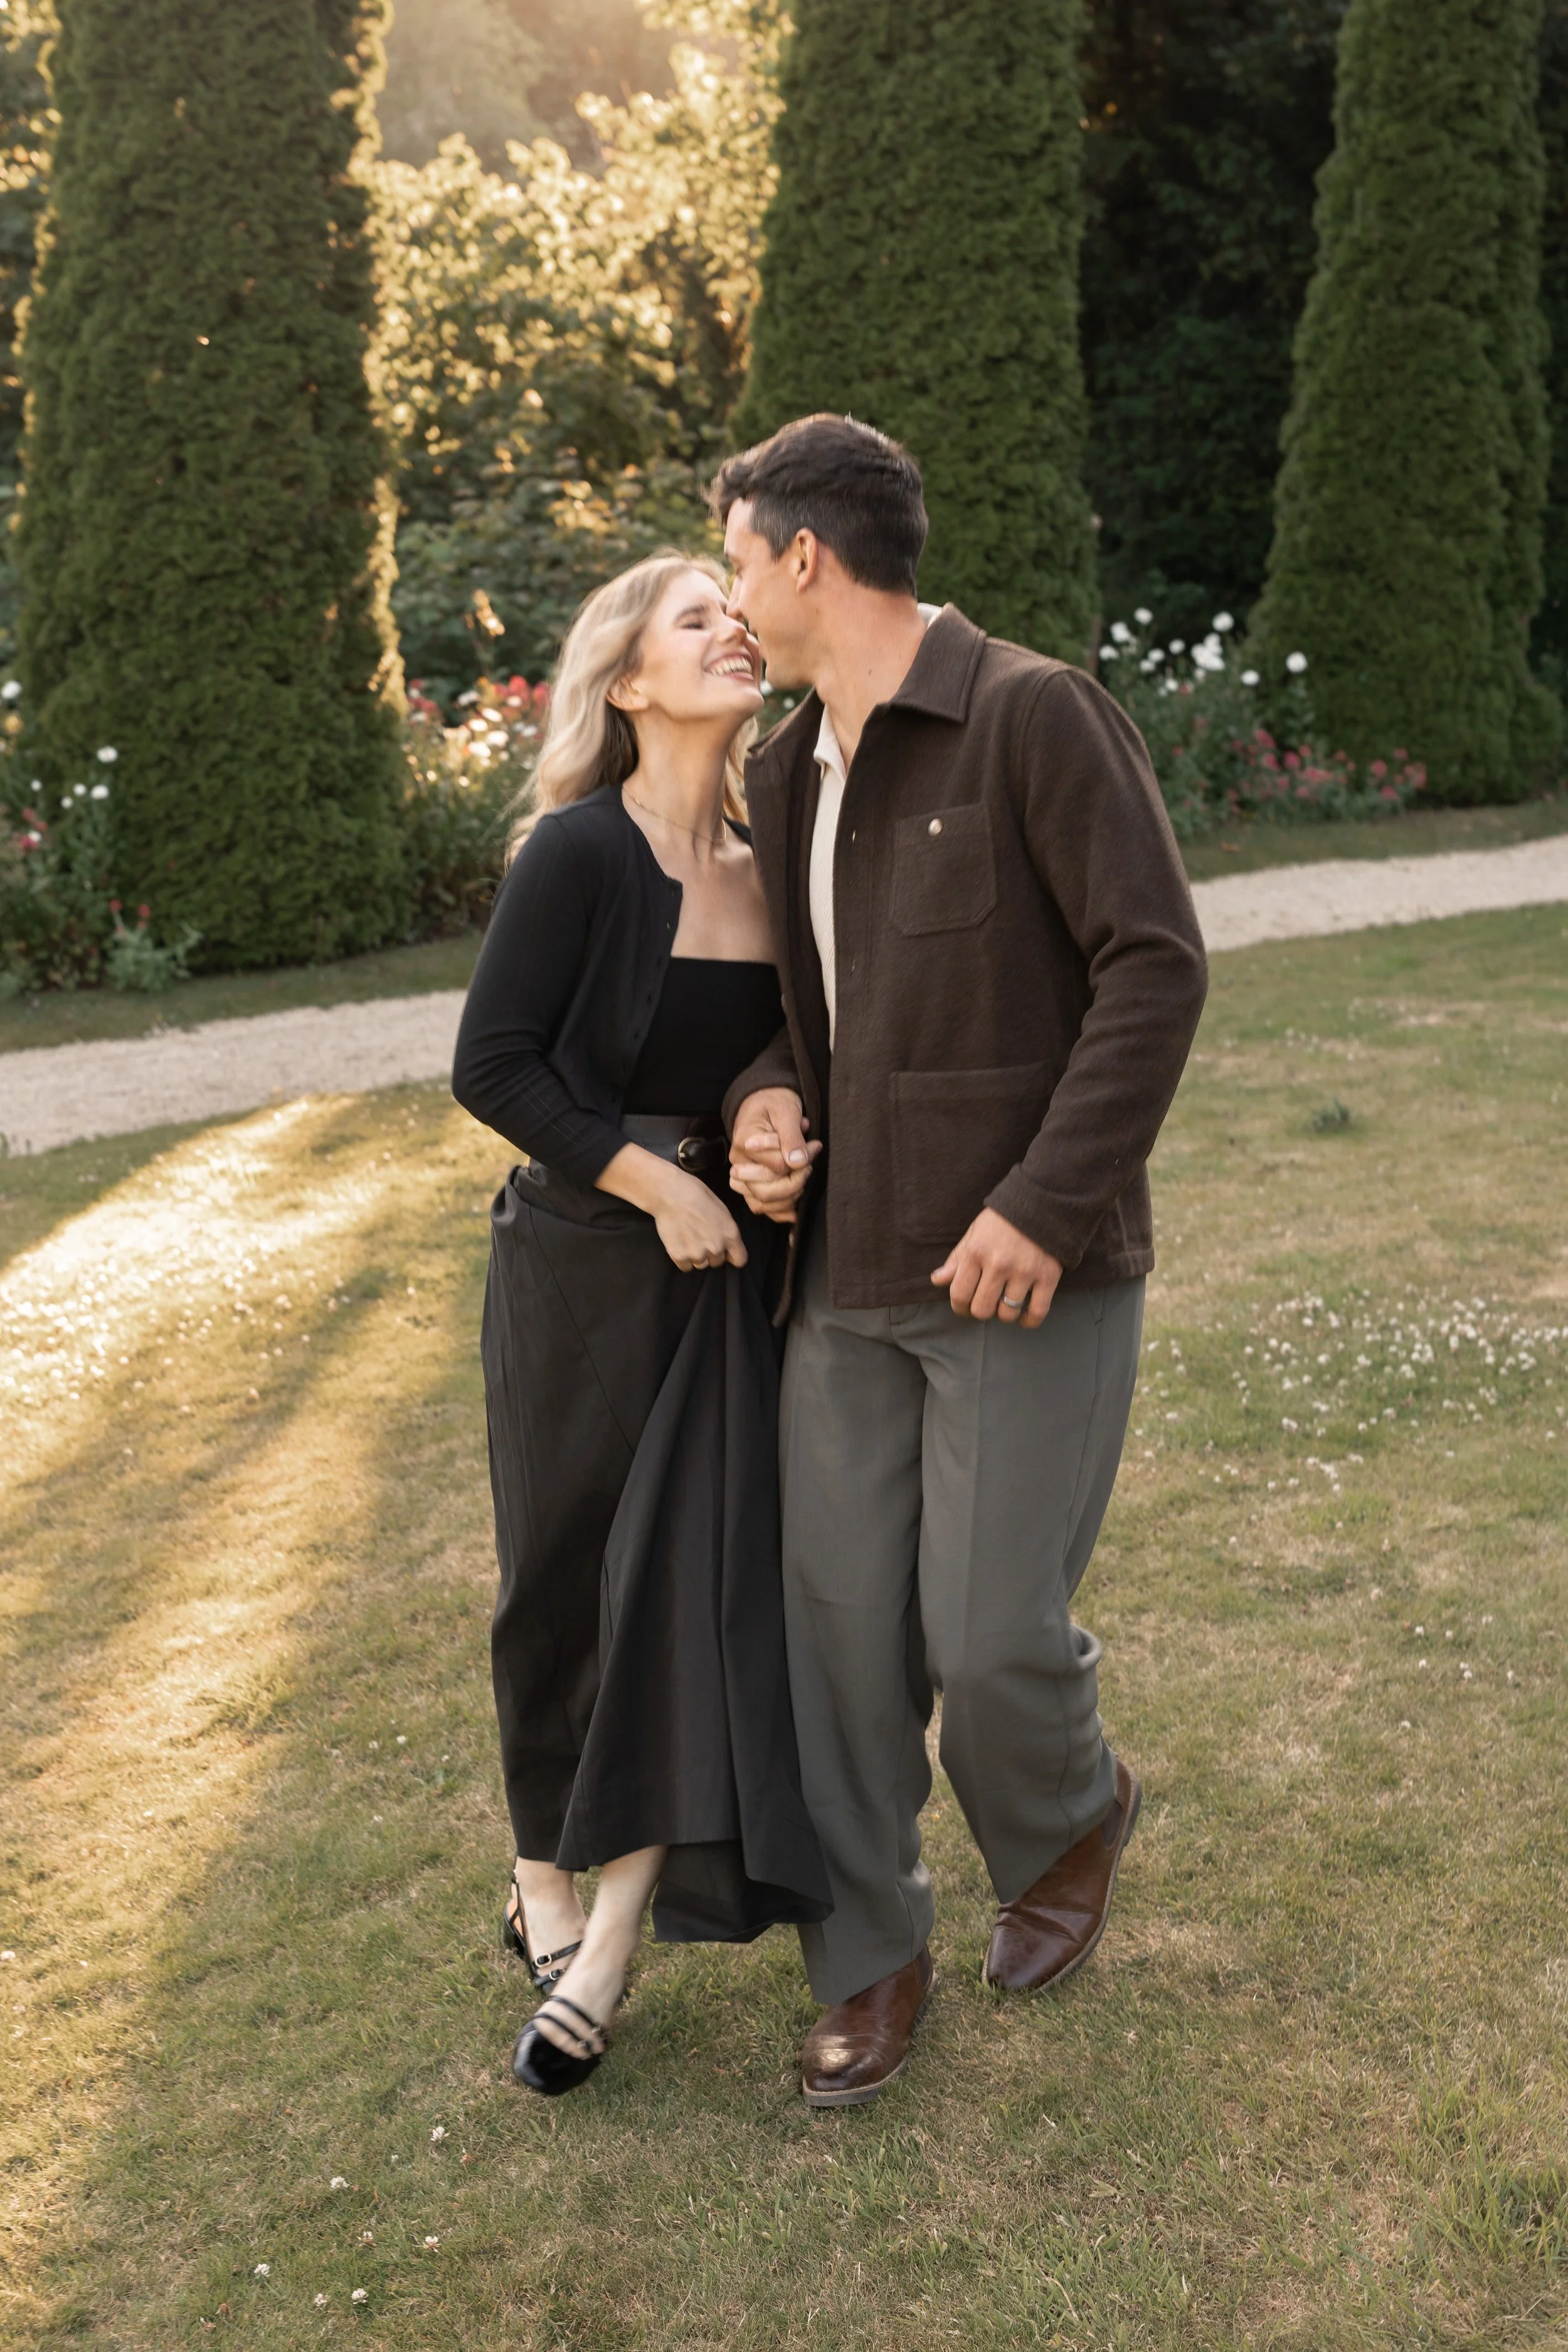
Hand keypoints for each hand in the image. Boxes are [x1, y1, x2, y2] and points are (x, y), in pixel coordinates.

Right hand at [649, 1164, 748, 1271]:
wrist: (670, 1194)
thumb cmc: (696, 1194)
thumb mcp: (721, 1210)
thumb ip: (726, 1230)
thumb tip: (727, 1244)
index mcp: (730, 1234)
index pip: (740, 1260)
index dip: (732, 1256)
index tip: (725, 1253)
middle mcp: (717, 1247)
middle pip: (717, 1262)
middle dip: (711, 1253)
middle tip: (700, 1238)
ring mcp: (698, 1254)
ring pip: (701, 1265)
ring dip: (696, 1256)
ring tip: (688, 1239)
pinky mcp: (680, 1257)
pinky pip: (686, 1267)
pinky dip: (682, 1258)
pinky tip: (679, 1243)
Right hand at [728, 1087, 821, 1223]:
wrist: (762, 1103)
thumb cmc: (774, 1104)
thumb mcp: (786, 1111)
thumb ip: (792, 1136)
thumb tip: (797, 1162)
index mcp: (744, 1142)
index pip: (775, 1166)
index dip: (800, 1161)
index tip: (815, 1146)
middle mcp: (739, 1162)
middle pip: (765, 1190)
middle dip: (795, 1182)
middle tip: (810, 1166)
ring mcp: (741, 1176)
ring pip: (762, 1202)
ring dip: (789, 1197)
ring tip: (803, 1177)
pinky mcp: (749, 1183)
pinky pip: (759, 1206)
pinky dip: (778, 1211)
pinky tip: (794, 1212)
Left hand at [931, 1209, 1061, 1327]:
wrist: (1041, 1203)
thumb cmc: (1002, 1220)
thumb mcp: (974, 1234)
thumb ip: (956, 1259)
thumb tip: (937, 1280)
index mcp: (975, 1252)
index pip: (959, 1294)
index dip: (959, 1307)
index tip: (964, 1306)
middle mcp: (998, 1264)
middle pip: (982, 1309)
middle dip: (980, 1311)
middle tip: (985, 1304)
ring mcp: (1024, 1272)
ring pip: (1007, 1313)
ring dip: (1004, 1314)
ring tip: (1005, 1304)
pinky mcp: (1047, 1277)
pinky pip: (1037, 1311)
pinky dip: (1029, 1321)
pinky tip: (1024, 1317)